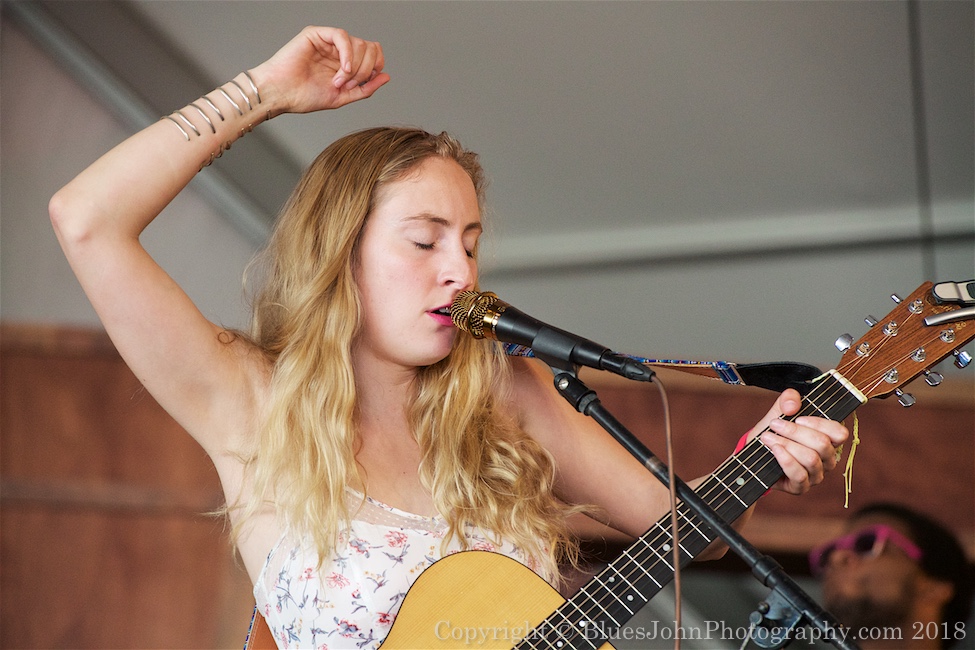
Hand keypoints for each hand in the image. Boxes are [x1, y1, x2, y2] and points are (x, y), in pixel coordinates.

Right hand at [248, 26, 389, 115]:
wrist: (281, 95)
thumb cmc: (304, 97)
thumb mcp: (342, 97)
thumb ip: (366, 88)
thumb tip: (387, 76)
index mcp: (345, 62)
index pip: (373, 53)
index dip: (376, 66)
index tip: (365, 83)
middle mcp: (338, 50)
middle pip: (369, 48)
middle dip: (365, 70)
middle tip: (348, 85)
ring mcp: (328, 41)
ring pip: (358, 43)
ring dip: (354, 67)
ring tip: (338, 82)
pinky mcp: (316, 34)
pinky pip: (342, 36)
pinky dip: (347, 54)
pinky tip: (342, 70)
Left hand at [748, 389, 848, 494]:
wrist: (754, 455)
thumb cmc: (774, 433)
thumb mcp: (779, 412)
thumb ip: (788, 400)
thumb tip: (793, 405)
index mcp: (828, 439)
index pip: (839, 433)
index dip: (820, 424)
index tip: (797, 418)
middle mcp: (827, 459)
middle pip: (822, 444)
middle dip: (795, 432)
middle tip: (774, 424)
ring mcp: (816, 475)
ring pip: (811, 459)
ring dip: (787, 444)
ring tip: (768, 437)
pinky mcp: (801, 487)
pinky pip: (800, 475)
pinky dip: (786, 460)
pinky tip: (775, 450)